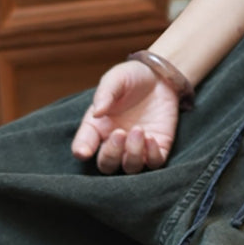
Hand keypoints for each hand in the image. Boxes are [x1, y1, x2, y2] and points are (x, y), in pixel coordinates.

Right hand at [71, 60, 179, 174]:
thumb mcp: (116, 78)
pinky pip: (154, 163)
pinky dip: (152, 155)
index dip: (82, 151)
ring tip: (138, 129)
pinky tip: (151, 138)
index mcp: (97, 128)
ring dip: (133, 154)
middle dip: (111, 154)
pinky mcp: (157, 149)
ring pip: (130, 168)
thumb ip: (105, 93)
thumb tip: (97, 112)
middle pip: (107, 165)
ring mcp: (136, 149)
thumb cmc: (132, 78)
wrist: (161, 77)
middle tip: (120, 132)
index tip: (83, 152)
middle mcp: (114, 143)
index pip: (83, 146)